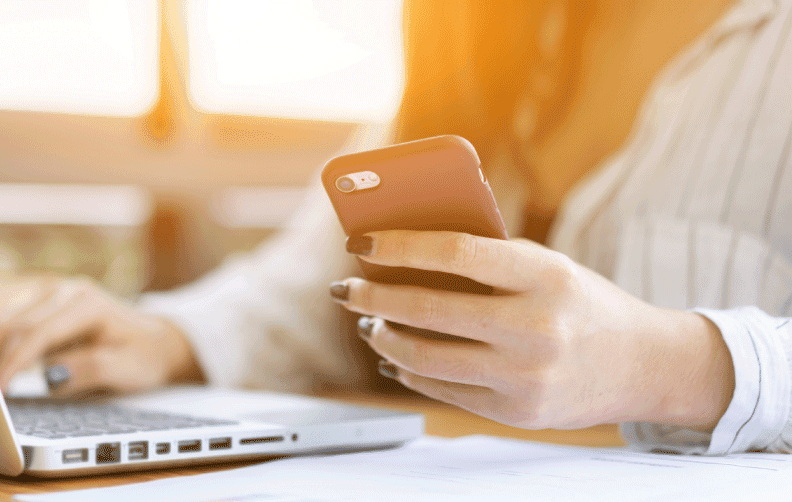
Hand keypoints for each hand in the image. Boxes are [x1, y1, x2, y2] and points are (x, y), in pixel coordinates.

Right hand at [0, 276, 202, 396]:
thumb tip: (50, 376)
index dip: (14, 362)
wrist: (156, 339)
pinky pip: (10, 320)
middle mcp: (65, 290)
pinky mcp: (41, 302)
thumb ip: (89, 371)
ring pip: (6, 318)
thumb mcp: (127, 369)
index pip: (38, 333)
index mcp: (87, 302)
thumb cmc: (143, 355)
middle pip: (15, 322)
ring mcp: (51, 293)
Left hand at [331, 231, 733, 430]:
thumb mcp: (547, 266)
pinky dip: (408, 370)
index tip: (360, 241)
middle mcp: (537, 327)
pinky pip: (442, 389)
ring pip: (425, 357)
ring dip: (383, 337)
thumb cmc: (581, 302)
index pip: (456, 253)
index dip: (400, 246)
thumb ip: (486, 260)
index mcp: (546, 275)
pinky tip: (394, 354)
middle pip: (429, 310)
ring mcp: (526, 376)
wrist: (643, 364)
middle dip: (373, 297)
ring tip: (368, 321)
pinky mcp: (516, 412)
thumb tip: (401, 253)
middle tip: (345, 288)